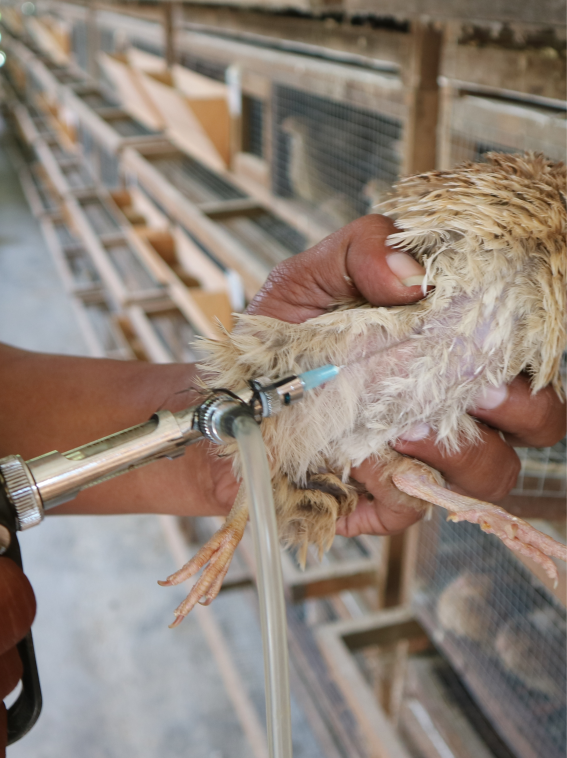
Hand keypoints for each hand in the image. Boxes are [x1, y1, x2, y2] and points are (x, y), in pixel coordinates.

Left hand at [245, 214, 566, 537]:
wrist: (223, 402)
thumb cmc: (277, 342)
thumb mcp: (310, 278)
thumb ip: (361, 251)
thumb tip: (412, 273)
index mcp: (450, 351)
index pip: (526, 354)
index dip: (532, 346)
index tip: (501, 326)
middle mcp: (451, 406)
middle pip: (537, 421)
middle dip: (524, 407)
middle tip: (477, 388)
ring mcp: (423, 459)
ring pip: (492, 472)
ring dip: (466, 451)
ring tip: (407, 426)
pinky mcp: (384, 501)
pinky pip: (418, 507)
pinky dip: (399, 485)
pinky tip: (365, 460)